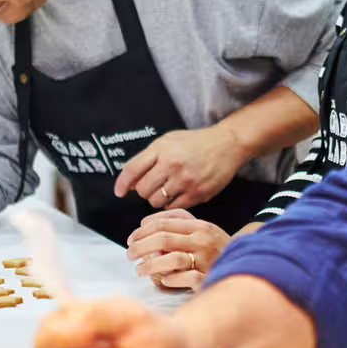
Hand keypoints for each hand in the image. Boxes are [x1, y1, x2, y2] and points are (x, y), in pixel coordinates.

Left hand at [113, 125, 246, 211]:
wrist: (227, 144)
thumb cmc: (196, 143)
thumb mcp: (168, 141)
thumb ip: (147, 159)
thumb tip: (131, 182)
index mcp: (162, 149)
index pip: (133, 170)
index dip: (122, 184)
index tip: (119, 192)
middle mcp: (172, 164)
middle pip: (143, 190)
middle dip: (144, 191)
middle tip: (153, 186)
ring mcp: (186, 180)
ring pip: (157, 201)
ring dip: (158, 198)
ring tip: (167, 189)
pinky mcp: (198, 193)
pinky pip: (174, 207)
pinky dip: (172, 203)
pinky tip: (178, 193)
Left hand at [126, 210, 235, 290]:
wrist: (247, 266)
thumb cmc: (216, 249)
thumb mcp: (202, 229)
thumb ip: (177, 222)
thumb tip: (145, 222)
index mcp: (200, 226)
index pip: (163, 223)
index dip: (142, 231)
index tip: (131, 239)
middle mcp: (203, 241)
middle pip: (163, 238)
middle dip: (140, 247)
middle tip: (130, 254)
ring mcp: (206, 260)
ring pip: (171, 259)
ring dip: (150, 266)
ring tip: (140, 270)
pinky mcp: (207, 279)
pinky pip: (183, 278)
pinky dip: (169, 280)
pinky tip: (162, 280)